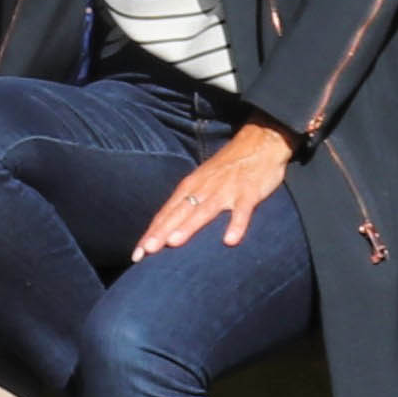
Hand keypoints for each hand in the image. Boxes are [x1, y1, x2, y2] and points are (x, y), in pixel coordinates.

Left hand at [131, 118, 295, 254]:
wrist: (259, 142)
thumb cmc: (227, 168)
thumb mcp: (202, 182)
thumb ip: (188, 204)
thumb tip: (168, 229)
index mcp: (190, 187)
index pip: (166, 213)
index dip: (151, 233)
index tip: (137, 254)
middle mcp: (203, 188)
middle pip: (179, 213)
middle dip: (161, 232)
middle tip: (147, 251)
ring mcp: (225, 190)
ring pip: (204, 210)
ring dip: (189, 227)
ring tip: (174, 244)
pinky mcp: (248, 192)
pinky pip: (242, 210)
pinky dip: (236, 224)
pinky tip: (229, 241)